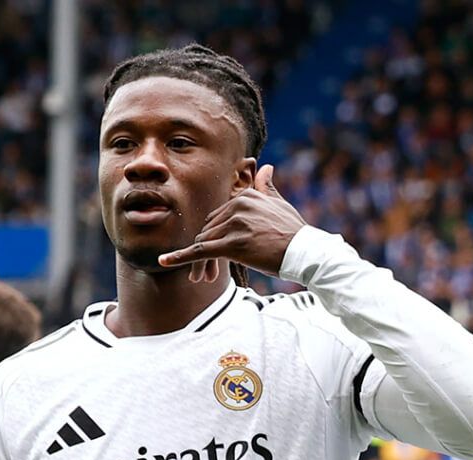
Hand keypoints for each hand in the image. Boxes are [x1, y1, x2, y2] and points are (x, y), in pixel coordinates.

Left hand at [159, 164, 305, 278]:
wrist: (307, 254)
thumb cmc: (295, 233)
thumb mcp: (279, 204)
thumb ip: (266, 186)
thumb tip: (265, 167)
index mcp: (246, 196)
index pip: (218, 216)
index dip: (216, 237)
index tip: (218, 251)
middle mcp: (238, 206)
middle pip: (209, 229)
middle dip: (207, 250)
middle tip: (207, 273)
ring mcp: (235, 224)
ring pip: (205, 242)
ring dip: (201, 262)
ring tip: (202, 278)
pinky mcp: (233, 244)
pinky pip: (200, 250)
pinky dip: (181, 257)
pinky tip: (165, 261)